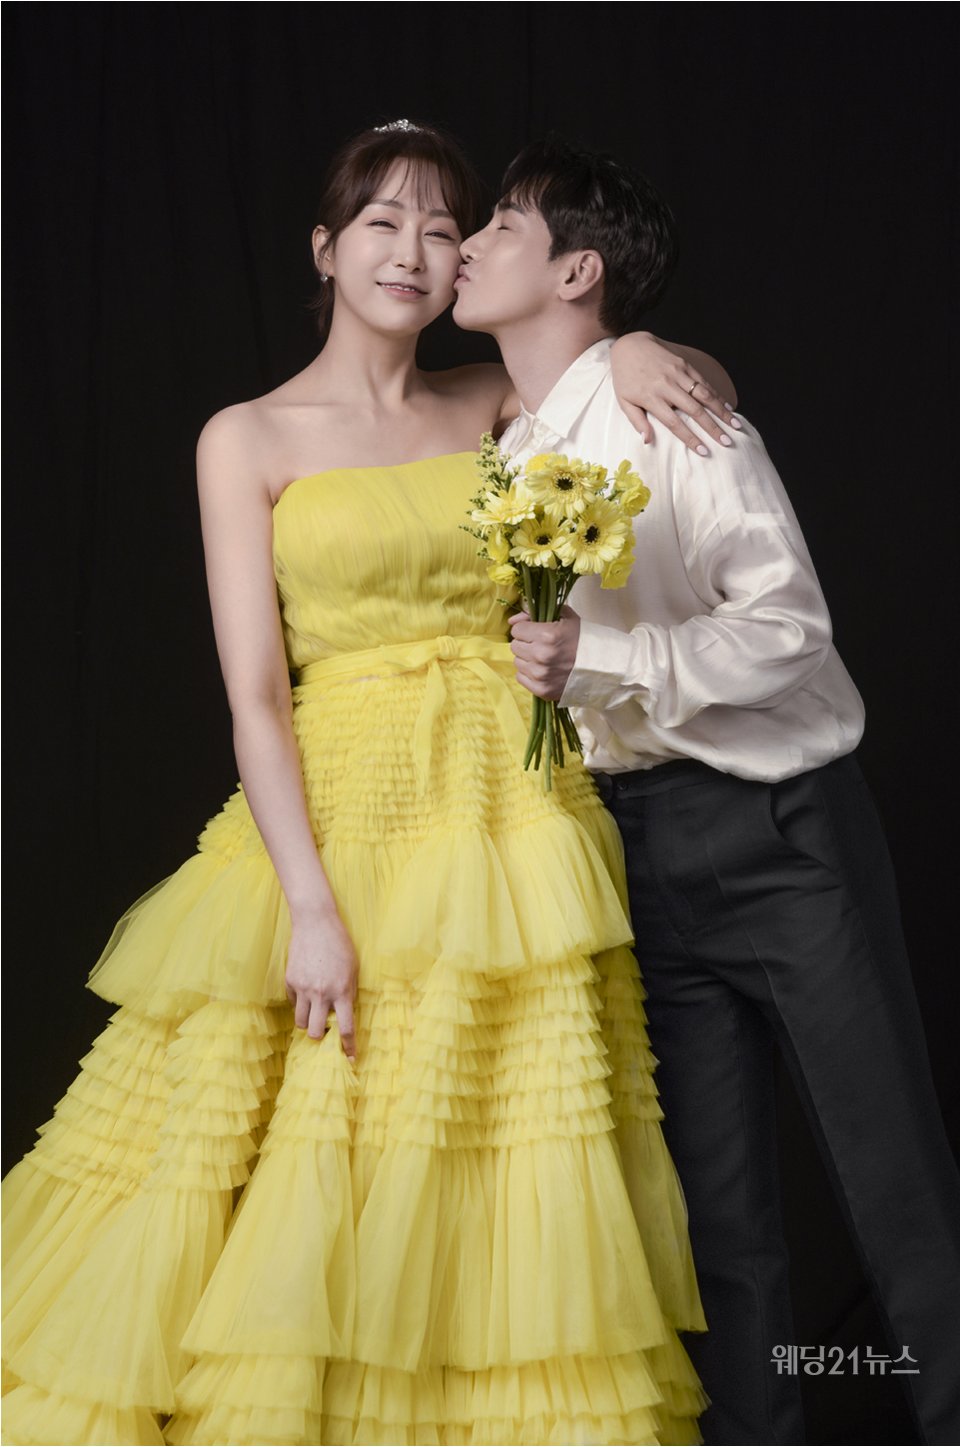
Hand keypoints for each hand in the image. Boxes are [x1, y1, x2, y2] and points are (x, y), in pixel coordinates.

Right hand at [285, 908, 358, 1056]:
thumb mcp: (353, 969)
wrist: (316, 922)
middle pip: (316, 1033)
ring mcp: (303, 988)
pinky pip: (293, 1003)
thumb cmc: (340, 944)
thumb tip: (344, 1014)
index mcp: (342, 991)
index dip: (349, 1047)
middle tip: (325, 1031)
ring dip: (308, 1023)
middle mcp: (321, 993)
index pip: (346, 1028)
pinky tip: (306, 992)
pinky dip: (299, 1004)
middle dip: (321, 1038)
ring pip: (301, 1022)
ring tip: (314, 1013)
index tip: (351, 1058)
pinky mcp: (290, 981)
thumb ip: (349, 992)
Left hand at [509, 608, 580, 700]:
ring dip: (527, 659)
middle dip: (525, 643)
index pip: (517, 629)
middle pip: (515, 646)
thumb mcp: (565, 617)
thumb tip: (512, 620)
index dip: (526, 628)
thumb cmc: (583, 639)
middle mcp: (540, 655)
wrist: (601, 666)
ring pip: (517, 662)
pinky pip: (521, 678)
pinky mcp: (541, 690)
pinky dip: (529, 673)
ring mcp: (540, 675)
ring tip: (544, 658)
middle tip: (541, 645)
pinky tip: (543, 670)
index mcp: (546, 634)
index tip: (536, 631)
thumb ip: (535, 613)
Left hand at [610, 332, 740, 453]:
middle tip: (727, 441)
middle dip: (713, 428)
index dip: (690, 438)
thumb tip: (647, 441)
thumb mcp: (624, 402)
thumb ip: (636, 422)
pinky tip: (727, 406)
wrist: (630, 346)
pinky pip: (704, 382)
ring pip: (704, 395)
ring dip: (721, 411)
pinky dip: (717, 395)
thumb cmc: (625, 378)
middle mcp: (668, 386)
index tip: (704, 451)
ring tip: (735, 425)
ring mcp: (678, 374)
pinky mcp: (685, 364)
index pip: (675, 423)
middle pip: (695, 410)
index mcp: (652, 398)